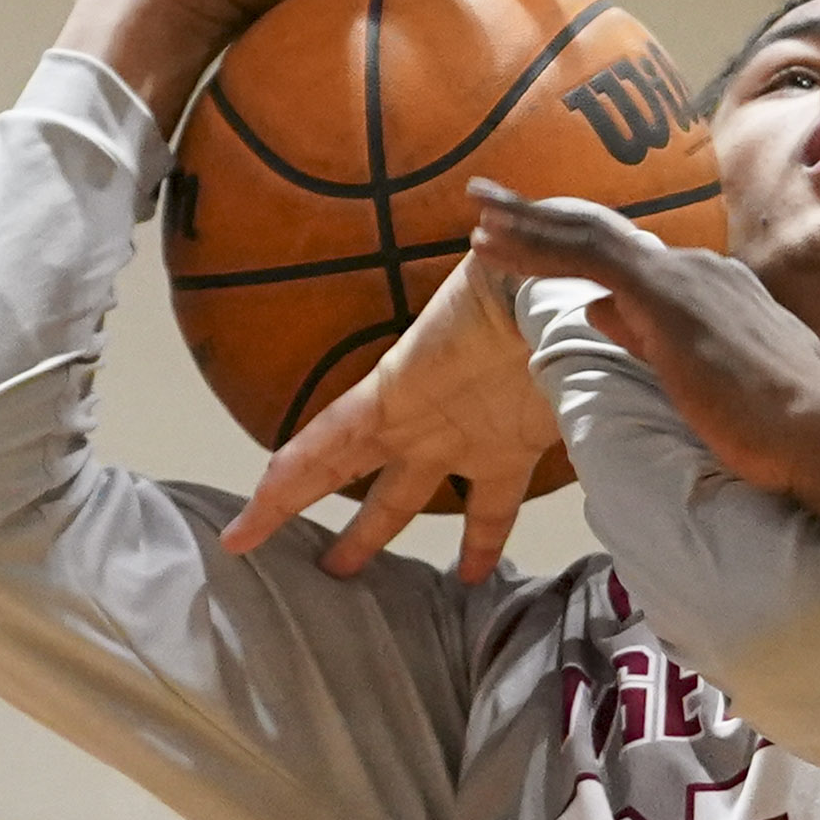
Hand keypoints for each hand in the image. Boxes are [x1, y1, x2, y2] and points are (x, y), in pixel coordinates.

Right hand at [221, 257, 555, 579]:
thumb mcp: (489, 267)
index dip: (282, 488)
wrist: (578, 297)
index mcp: (396, 387)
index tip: (242, 532)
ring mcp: (461, 438)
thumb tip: (482, 241)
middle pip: (343, 474)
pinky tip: (474, 579)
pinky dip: (483, 541)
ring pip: (405, 497)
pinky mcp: (510, 450)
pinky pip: (490, 508)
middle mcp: (417, 420)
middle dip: (299, 508)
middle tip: (257, 549)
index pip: (323, 446)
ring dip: (373, 533)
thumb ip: (473, 269)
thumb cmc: (523, 276)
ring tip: (342, 571)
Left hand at [467, 186, 819, 496]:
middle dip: (544, 219)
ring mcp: (683, 278)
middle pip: (606, 235)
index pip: (638, 262)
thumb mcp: (716, 382)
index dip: (584, 249)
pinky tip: (492, 244)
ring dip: (527, 222)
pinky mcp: (663, 296)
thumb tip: (601, 308)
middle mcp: (701, 270)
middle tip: (490, 206)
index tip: (544, 245)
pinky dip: (534, 245)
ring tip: (478, 210)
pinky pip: (585, 256)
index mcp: (719, 290)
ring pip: (588, 236)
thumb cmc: (783, 431)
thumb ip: (658, 341)